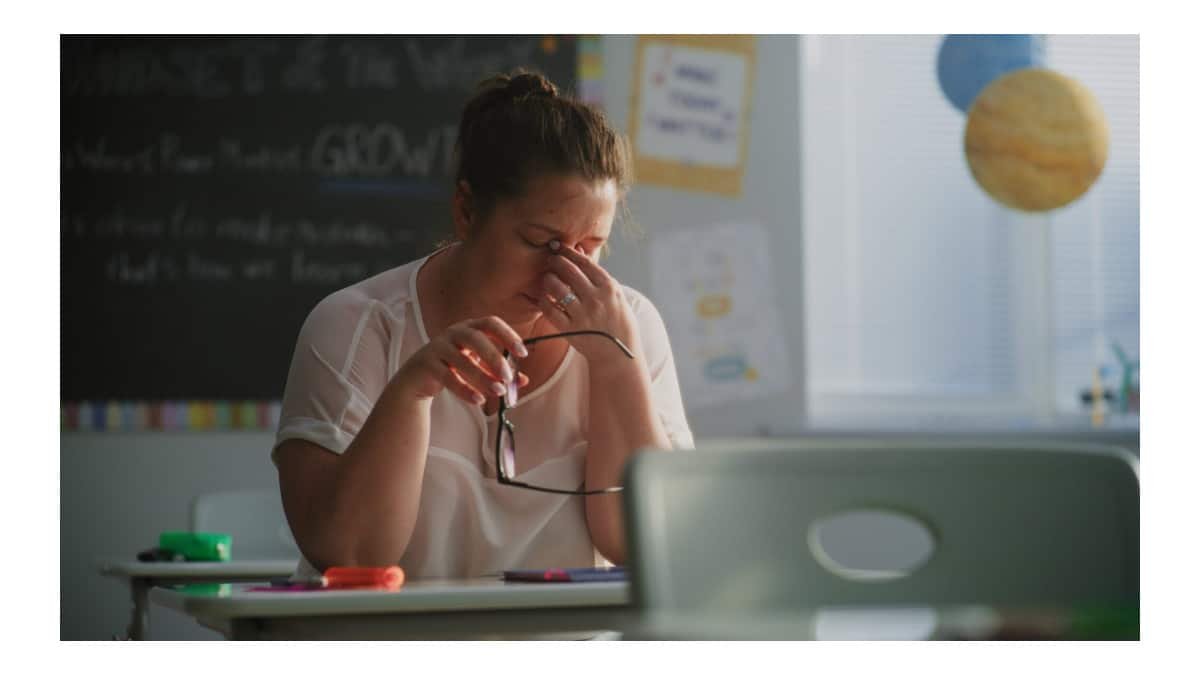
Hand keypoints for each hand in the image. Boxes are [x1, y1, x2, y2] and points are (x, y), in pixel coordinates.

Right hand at [395, 316, 530, 405]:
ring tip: (497, 392)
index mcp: (469, 328)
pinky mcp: (427, 364)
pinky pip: (448, 377)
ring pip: (462, 360)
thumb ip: (498, 372)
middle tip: (508, 377)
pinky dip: (465, 390)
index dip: (508, 335)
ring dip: (482, 377)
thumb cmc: (453, 367)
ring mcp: (438, 347)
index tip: (523, 353)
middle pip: (475, 338)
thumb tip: (523, 381)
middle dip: (494, 358)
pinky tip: (478, 400)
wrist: (417, 378)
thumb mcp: (478, 367)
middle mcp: (453, 333)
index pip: (491, 323)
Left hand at [538, 242, 640, 364]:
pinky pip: (550, 309)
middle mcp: (596, 299)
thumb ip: (598, 276)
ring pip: (557, 288)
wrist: (619, 355)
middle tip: (550, 260)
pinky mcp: (570, 329)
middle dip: (556, 261)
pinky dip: (544, 301)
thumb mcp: (616, 296)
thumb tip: (579, 252)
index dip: (569, 252)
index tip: (560, 247)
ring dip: (548, 279)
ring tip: (547, 278)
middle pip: (569, 271)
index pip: (585, 262)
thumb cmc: (618, 322)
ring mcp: (582, 315)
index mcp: (609, 288)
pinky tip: (544, 297)